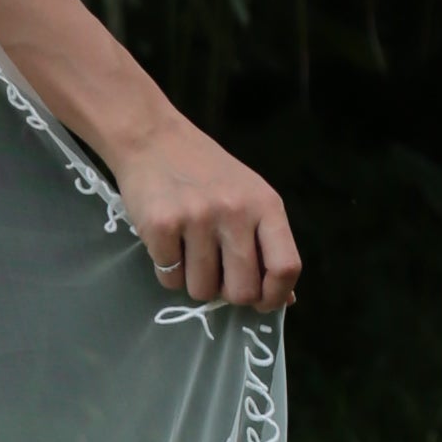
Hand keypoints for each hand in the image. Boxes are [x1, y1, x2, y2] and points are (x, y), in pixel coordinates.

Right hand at [104, 111, 299, 317]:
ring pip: (202, 290)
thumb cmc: (206, 172)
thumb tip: (288, 297)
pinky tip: (168, 245)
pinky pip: (169, 279)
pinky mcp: (161, 226)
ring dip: (194, 283)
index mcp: (265, 205)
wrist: (154, 139)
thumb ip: (269, 244)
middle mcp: (235, 212)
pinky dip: (168, 271)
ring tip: (189, 254)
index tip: (262, 302)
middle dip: (228, 295)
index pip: (285, 266)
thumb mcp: (250, 197)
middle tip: (217, 276)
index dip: (275, 295)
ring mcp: (197, 218)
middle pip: (242, 290)